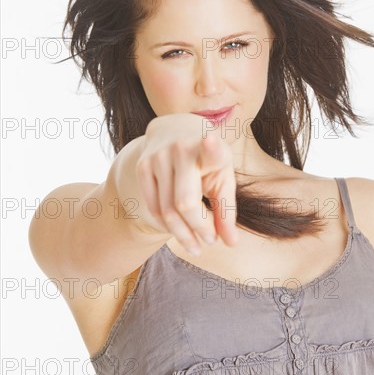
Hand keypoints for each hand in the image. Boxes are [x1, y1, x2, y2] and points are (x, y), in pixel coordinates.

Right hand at [136, 113, 238, 255]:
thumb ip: (227, 210)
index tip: (209, 140)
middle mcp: (182, 149)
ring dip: (183, 235)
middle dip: (199, 229)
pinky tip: (179, 232)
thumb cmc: (207, 160)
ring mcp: (158, 156)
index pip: (210, 150)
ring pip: (167, 211)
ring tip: (196, 245)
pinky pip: (153, 207)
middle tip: (210, 242)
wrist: (175, 129)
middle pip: (185, 203)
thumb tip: (231, 243)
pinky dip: (166, 226)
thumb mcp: (224, 177)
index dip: (210, 147)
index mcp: (210, 149)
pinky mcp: (142, 165)